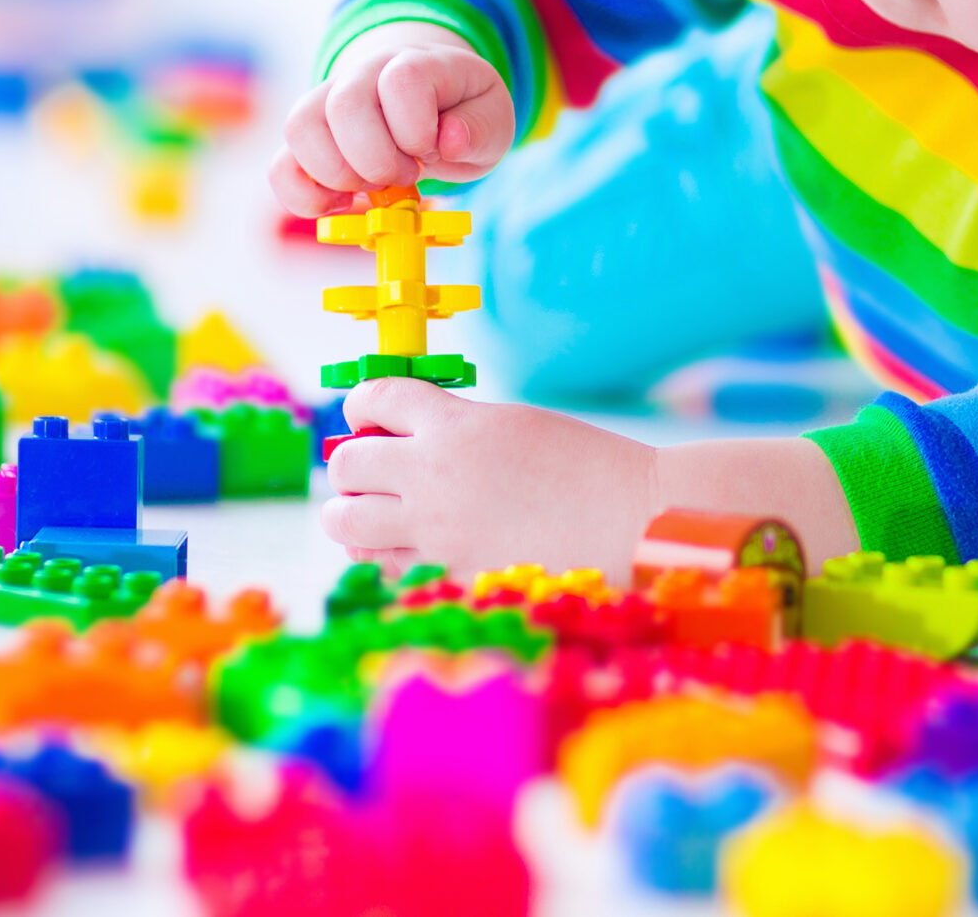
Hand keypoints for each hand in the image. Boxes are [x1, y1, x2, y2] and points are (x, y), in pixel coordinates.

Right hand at [270, 23, 515, 216]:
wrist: (429, 100)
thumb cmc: (460, 112)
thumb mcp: (493, 118)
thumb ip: (480, 127)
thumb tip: (447, 141)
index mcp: (415, 62)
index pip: (401, 82)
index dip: (417, 130)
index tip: (433, 149)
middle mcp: (362, 74)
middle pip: (344, 106)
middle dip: (378, 160)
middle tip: (406, 175)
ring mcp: (326, 103)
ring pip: (300, 128)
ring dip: (339, 176)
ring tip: (372, 186)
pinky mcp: (306, 141)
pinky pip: (280, 168)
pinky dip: (305, 198)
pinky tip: (341, 203)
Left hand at [320, 380, 658, 577]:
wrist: (633, 522)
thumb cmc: (585, 466)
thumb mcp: (512, 424)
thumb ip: (453, 429)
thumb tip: (404, 440)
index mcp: (453, 425)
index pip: (374, 399)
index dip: (363, 406)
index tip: (369, 418)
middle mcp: (433, 477)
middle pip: (344, 467)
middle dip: (350, 468)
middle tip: (370, 474)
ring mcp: (436, 533)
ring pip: (347, 526)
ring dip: (353, 516)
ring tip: (375, 516)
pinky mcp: (448, 578)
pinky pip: (385, 569)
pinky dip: (385, 558)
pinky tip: (410, 549)